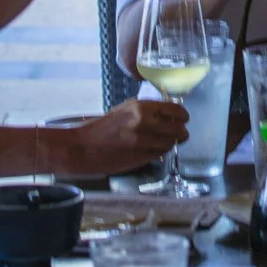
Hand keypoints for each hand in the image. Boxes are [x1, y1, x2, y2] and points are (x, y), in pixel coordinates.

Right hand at [49, 99, 189, 176]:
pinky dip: (161, 152)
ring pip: (171, 144)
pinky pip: (160, 155)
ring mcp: (143, 143)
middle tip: (182, 133)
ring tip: (168, 142)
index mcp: (140, 108)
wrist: (82, 148)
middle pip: (177, 129)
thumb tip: (167, 113)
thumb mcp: (124, 110)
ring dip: (172, 143)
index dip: (183, 115)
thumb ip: (146, 111)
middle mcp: (144, 124)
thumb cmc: (101, 128)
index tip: (184, 118)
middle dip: (181, 132)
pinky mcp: (140, 159)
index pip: (174, 110)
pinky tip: (155, 149)